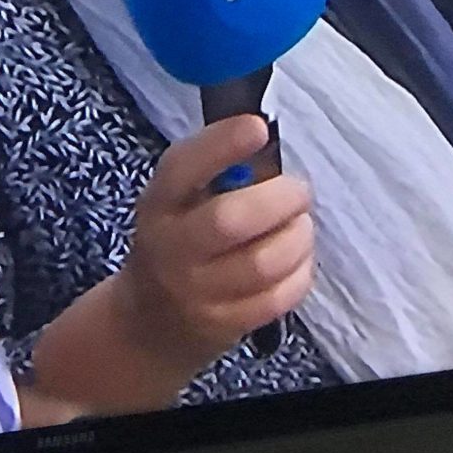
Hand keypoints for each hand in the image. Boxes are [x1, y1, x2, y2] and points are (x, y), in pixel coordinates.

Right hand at [118, 116, 314, 376]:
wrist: (151, 320)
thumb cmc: (178, 240)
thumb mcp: (179, 200)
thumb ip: (215, 171)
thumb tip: (268, 143)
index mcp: (160, 204)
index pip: (183, 168)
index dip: (222, 144)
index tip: (258, 128)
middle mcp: (172, 248)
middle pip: (229, 220)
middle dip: (278, 198)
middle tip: (299, 191)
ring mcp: (197, 292)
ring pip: (262, 263)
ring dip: (296, 236)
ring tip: (300, 225)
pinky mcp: (224, 324)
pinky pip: (277, 298)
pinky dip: (299, 272)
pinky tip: (297, 258)